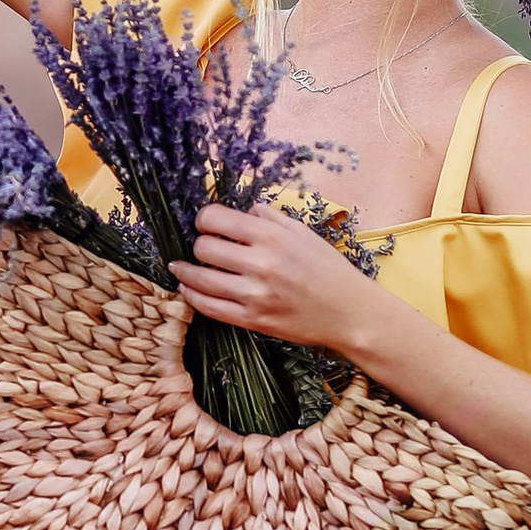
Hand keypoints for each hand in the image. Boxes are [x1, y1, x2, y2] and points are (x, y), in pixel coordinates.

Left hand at [172, 203, 387, 364]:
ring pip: (200, 279)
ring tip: (180, 267)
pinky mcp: (252, 320)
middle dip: (198, 244)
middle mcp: (260, 263)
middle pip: (203, 248)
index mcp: (272, 236)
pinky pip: (209, 308)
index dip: (204, 219)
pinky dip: (193, 296)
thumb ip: (270, 217)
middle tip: (203, 247)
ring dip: (186, 271)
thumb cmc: (328, 269)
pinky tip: (189, 289)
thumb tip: (243, 209)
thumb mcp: (303, 233)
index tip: (206, 224)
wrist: (350, 313)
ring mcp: (255, 294)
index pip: (215, 219)